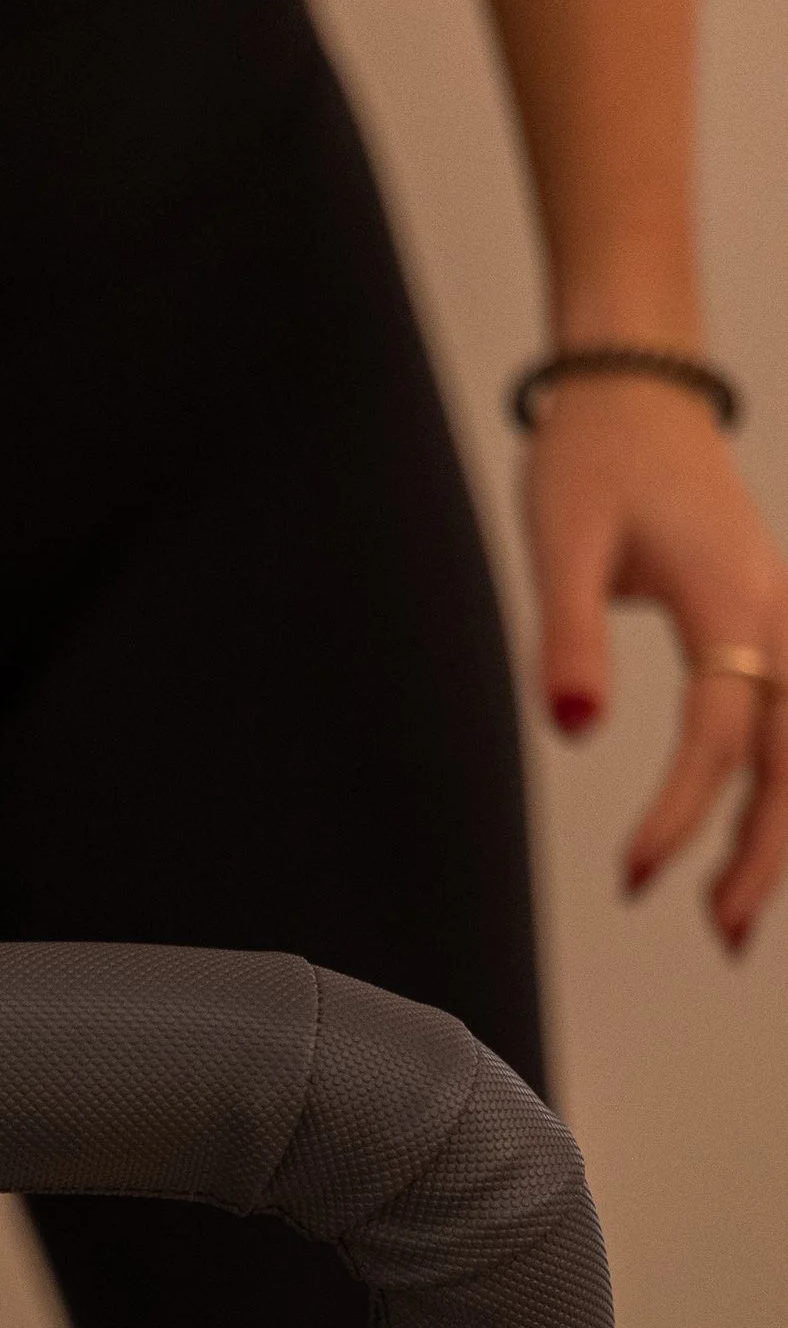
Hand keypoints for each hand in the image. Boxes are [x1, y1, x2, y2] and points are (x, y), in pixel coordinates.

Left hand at [525, 378, 787, 953]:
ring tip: (736, 916)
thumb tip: (571, 730)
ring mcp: (787, 617)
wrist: (639, 391)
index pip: (719, 730)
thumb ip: (567, 636)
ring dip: (782, 829)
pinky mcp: (775, 622)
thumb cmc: (594, 459)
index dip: (681, 811)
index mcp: (730, 597)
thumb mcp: (561, 538)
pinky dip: (787, 783)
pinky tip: (758, 839)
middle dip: (766, 851)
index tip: (635, 877)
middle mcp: (779, 613)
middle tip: (723, 935)